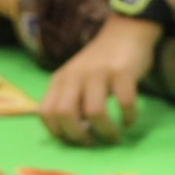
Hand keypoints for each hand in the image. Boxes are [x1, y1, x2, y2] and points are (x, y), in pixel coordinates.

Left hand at [38, 15, 158, 145]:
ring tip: (114, 136)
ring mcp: (98, 72)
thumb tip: (72, 135)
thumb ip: (69, 100)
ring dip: (106, 131)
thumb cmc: (99, 62)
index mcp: (60, 80)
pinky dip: (128, 118)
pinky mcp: (122, 72)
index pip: (46, 112)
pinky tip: (129, 120)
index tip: (74, 141)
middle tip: (93, 143)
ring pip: (94, 112)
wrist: (125, 31)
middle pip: (65, 114)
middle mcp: (75, 76)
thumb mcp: (75, 77)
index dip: (58, 132)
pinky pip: (124, 103)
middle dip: (79, 136)